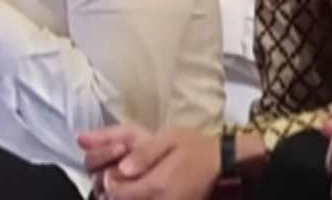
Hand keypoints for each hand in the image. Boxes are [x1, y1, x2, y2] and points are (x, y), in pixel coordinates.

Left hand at [79, 125, 219, 199]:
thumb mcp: (167, 138)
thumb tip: (121, 168)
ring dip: (129, 194)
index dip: (109, 181)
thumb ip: (143, 154)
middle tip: (118, 174)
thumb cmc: (193, 146)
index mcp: (158, 185)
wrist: (222, 163)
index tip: (111, 168)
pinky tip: (144, 187)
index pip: (118, 193)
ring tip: (130, 181)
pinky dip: (142, 197)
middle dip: (116, 190)